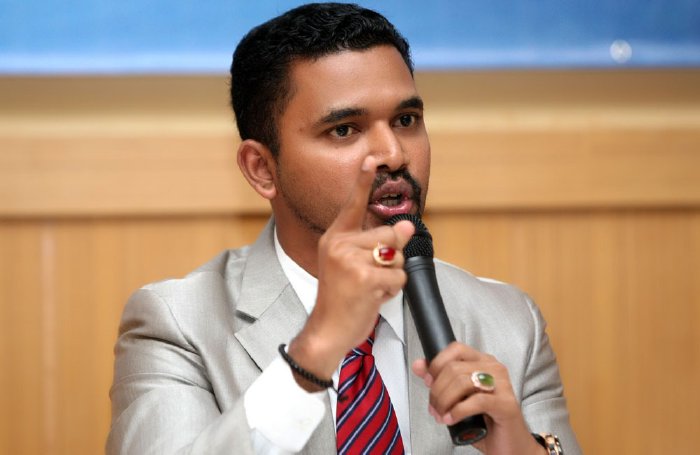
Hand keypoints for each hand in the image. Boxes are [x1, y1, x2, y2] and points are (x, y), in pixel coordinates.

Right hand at [288, 155, 414, 387]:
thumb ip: (379, 244)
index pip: (352, 205)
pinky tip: (373, 297)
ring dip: (392, 276)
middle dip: (391, 258)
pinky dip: (393, 290)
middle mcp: (340, 244)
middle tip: (370, 277)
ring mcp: (350, 260)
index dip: (363, 181)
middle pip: (390, 235)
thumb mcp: (355, 266)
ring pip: (397, 257)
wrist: (327, 330)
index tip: (372, 159)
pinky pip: (398, 276)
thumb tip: (407, 225)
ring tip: (371, 288)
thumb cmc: (342, 298)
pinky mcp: (364, 278)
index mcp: (336, 238)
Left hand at [412, 342, 544, 454]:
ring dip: (444, 401)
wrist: (510, 445)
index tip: (428, 381)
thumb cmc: (485, 421)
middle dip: (437, 390)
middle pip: (454, 368)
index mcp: (483, 362)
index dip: (437, 364)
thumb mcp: (458, 398)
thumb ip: (439, 379)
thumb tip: (419, 365)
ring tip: (441, 415)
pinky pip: (476, 401)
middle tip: (434, 407)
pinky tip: (451, 419)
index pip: (455, 349)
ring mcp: (502, 385)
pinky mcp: (506, 404)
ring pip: (462, 382)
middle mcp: (494, 368)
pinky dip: (458, 410)